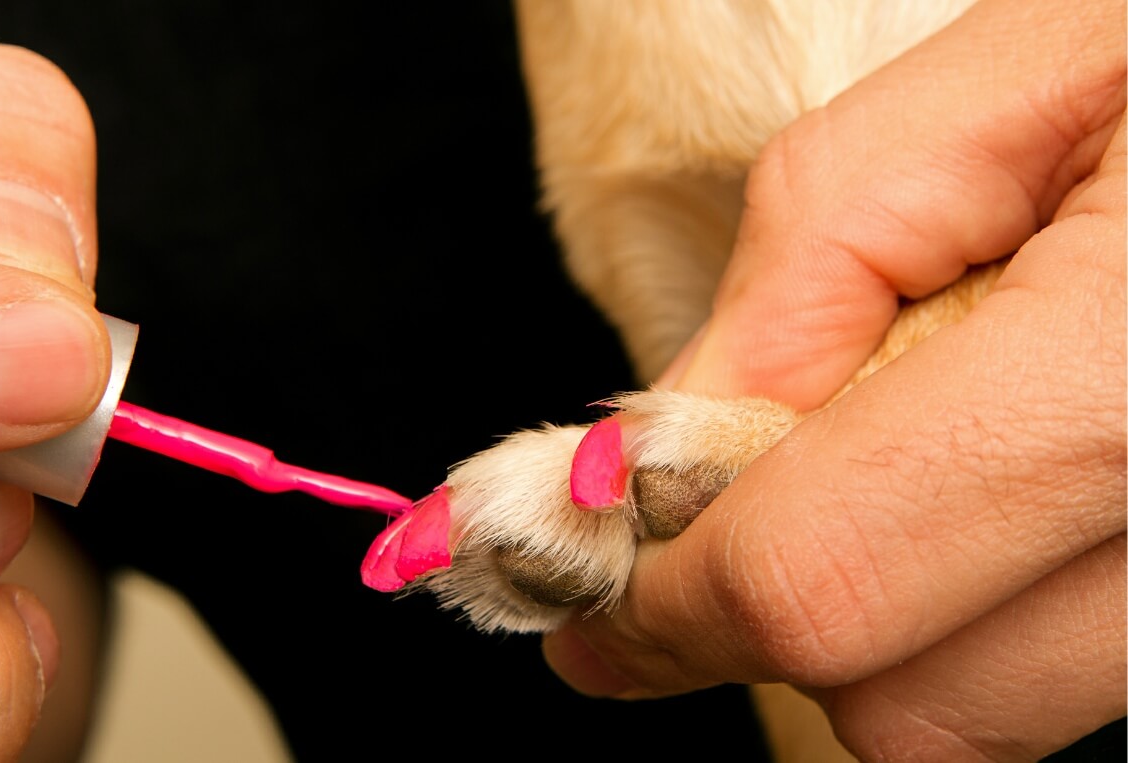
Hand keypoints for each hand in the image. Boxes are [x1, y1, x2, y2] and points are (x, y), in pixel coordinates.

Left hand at [543, 0, 1125, 758]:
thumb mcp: (986, 107)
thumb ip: (800, 294)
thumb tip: (658, 471)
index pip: (819, 580)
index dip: (669, 605)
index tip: (589, 594)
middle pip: (908, 704)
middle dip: (770, 615)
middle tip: (706, 522)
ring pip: (991, 710)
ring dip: (885, 605)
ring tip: (888, 451)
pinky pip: (1068, 665)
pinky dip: (979, 598)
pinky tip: (983, 476)